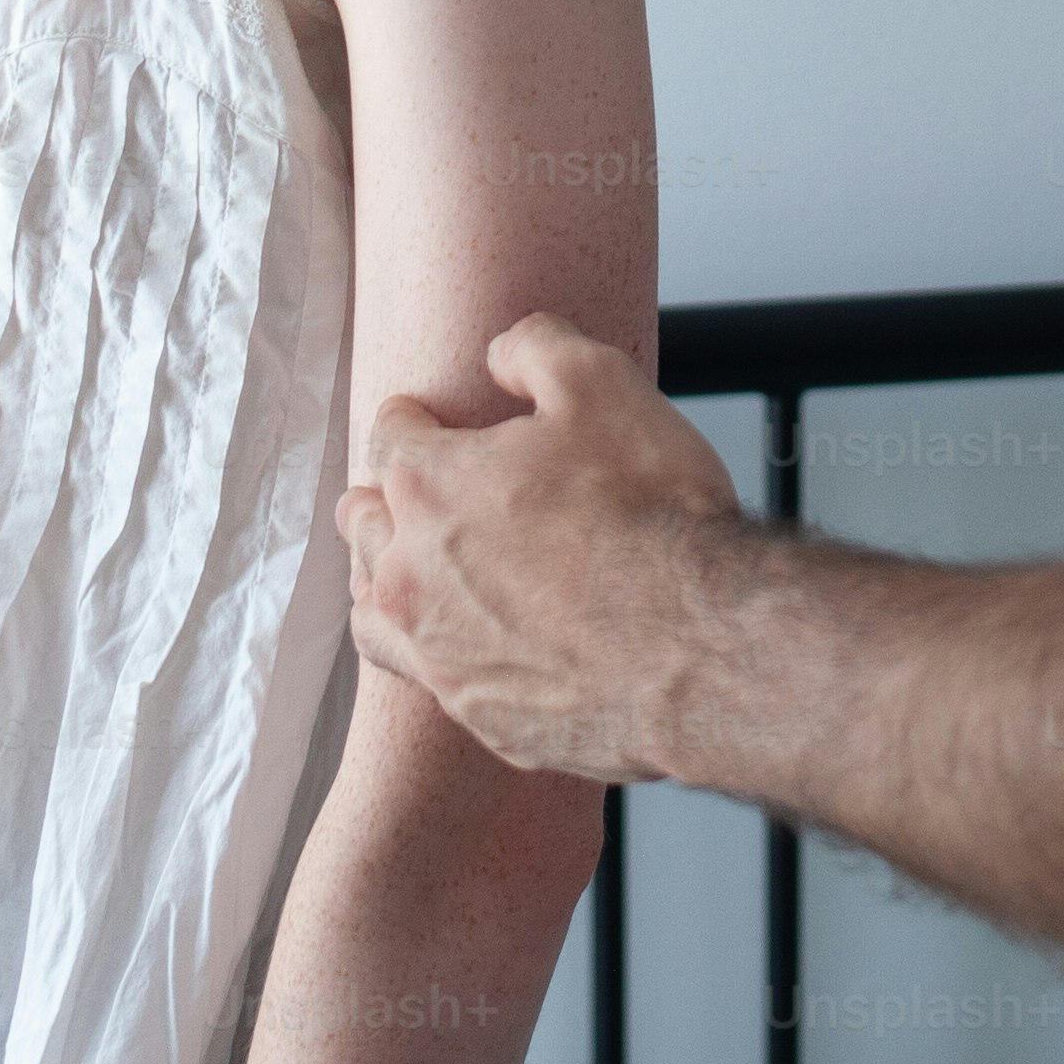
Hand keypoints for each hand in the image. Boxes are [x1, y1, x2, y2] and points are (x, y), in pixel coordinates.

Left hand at [340, 313, 747, 784]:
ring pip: (373, 607)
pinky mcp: (475, 714)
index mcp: (430, 486)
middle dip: (387, 496)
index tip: (427, 419)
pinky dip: (436, 649)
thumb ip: (534, 348)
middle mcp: (412, 573)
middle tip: (420, 490)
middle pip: (362, 521)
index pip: (389, 435)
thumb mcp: (602, 383)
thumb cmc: (654, 521)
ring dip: (389, 576)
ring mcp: (437, 653)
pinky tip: (470, 640)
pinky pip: (425, 676)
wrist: (700, 651)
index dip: (414, 418)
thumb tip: (501, 352)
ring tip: (419, 567)